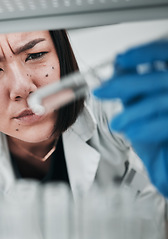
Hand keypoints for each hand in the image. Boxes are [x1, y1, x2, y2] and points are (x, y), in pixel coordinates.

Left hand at [94, 38, 167, 196]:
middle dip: (126, 84)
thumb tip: (118, 66)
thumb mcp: (141, 105)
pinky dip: (146, 128)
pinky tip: (130, 133)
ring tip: (116, 124)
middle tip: (100, 91)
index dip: (143, 53)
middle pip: (160, 77)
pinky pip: (166, 123)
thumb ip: (133, 86)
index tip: (120, 59)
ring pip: (160, 101)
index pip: (164, 53)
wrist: (167, 162)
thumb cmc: (157, 133)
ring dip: (133, 112)